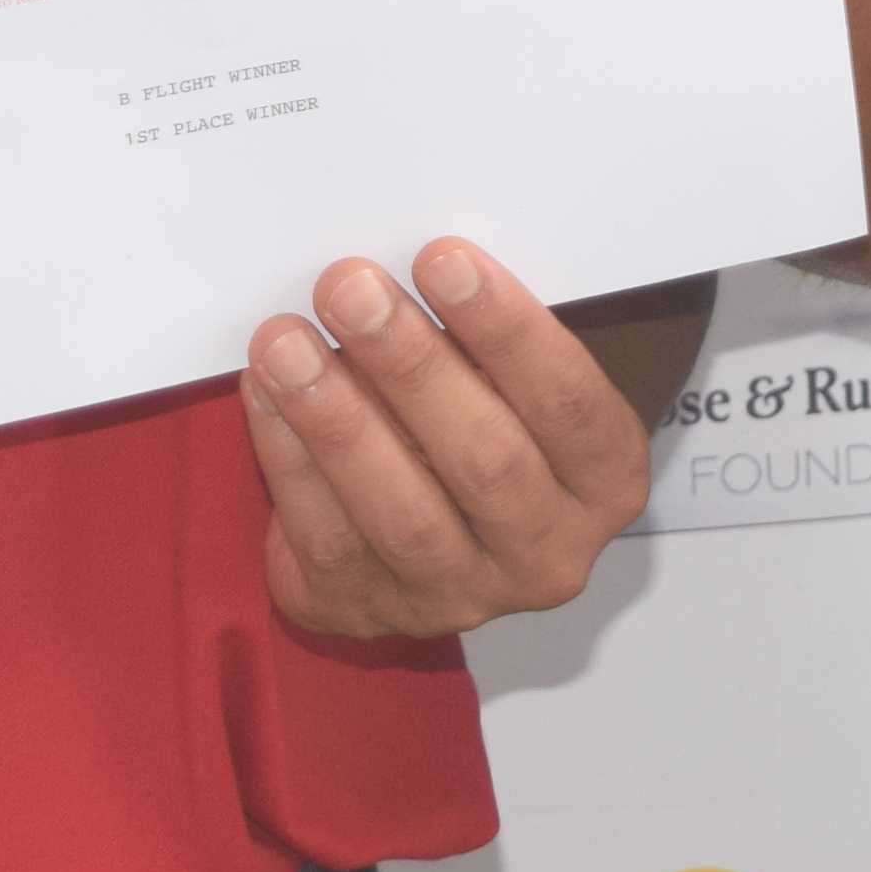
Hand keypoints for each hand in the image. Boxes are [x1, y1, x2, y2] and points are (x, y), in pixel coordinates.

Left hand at [244, 241, 647, 640]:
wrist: (437, 515)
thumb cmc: (481, 409)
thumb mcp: (511, 374)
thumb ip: (484, 334)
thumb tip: (407, 265)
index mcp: (606, 482)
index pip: (568, 404)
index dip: (508, 330)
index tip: (442, 257)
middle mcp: (547, 555)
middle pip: (486, 462)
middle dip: (411, 367)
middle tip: (351, 288)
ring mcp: (460, 596)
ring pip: (403, 515)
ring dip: (337, 420)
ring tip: (286, 341)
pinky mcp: (370, 614)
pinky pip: (328, 542)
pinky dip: (290, 461)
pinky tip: (264, 392)